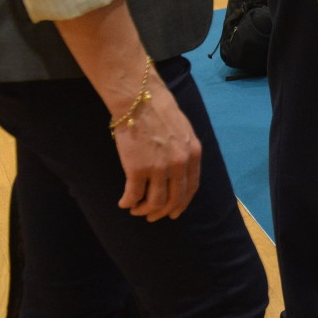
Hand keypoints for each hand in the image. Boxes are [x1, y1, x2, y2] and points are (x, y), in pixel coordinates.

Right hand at [112, 78, 201, 220]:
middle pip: (174, 199)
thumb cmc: (160, 113)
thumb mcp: (184, 132)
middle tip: (151, 217)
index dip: (182, 203)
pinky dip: (128, 203)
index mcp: (193, 154)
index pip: (191, 188)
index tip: (174, 212)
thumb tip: (180, 172)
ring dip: (144, 210)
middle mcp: (179, 164)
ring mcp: (159, 168)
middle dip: (162, 212)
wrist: (140, 101)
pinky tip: (124, 202)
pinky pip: (134, 195)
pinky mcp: (138, 169)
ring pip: (154, 202)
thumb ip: (185, 152)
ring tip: (136, 209)